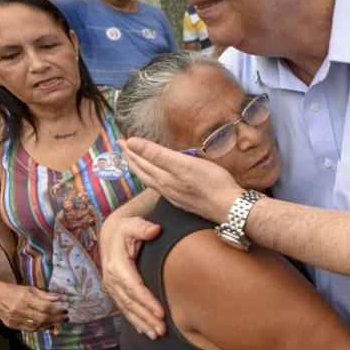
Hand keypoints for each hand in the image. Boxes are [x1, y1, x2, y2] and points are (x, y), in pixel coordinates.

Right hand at [0, 285, 67, 331]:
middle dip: (56, 319)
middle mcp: (19, 309)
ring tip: (58, 323)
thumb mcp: (29, 289)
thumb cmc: (14, 290)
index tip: (65, 310)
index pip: (45, 307)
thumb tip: (59, 298)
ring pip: (36, 326)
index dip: (57, 310)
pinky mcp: (11, 325)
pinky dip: (39, 328)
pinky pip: (29, 329)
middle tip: (65, 318)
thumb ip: (45, 295)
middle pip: (42, 318)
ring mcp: (14, 318)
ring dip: (49, 325)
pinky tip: (47, 326)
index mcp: (25, 297)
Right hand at [100, 213, 164, 337]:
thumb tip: (155, 230)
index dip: (147, 301)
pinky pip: (124, 309)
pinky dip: (135, 321)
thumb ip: (143, 227)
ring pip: (127, 309)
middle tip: (162, 330)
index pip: (134, 287)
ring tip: (157, 335)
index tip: (162, 312)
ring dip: (142, 323)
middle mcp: (111, 279)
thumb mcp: (133, 224)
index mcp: (116, 265)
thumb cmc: (127, 228)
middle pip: (131, 303)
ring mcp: (112, 287)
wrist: (112, 234)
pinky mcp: (115, 292)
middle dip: (146, 318)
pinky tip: (145, 331)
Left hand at [121, 137, 241, 222]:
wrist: (229, 208)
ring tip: (136, 163)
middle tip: (124, 148)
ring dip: (141, 170)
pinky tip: (159, 180)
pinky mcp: (184, 200)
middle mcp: (165, 187)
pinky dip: (154, 179)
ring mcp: (174, 195)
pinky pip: (161, 188)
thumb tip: (132, 143)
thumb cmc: (212, 184)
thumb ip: (156, 154)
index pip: (140, 161)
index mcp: (163, 177)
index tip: (121, 141)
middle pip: (143, 172)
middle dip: (132, 159)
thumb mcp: (183, 164)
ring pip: (151, 181)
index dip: (130, 150)